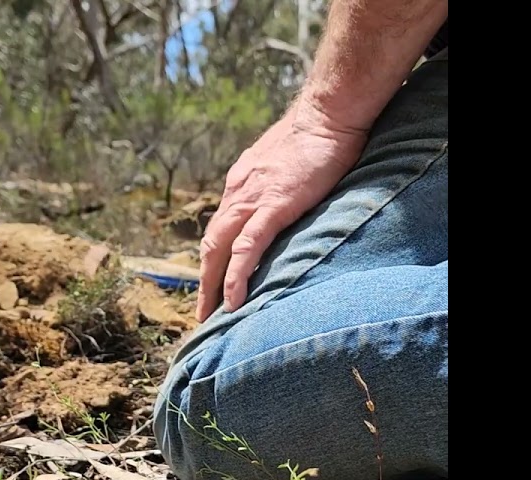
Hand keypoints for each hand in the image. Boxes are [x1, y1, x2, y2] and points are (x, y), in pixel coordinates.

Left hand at [197, 100, 367, 321]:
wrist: (327, 112)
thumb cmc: (317, 134)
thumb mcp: (287, 161)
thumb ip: (276, 181)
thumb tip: (280, 197)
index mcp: (241, 183)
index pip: (221, 227)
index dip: (213, 257)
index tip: (212, 282)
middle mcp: (238, 193)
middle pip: (211, 244)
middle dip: (204, 280)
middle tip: (202, 312)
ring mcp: (253, 200)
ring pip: (220, 249)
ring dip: (211, 285)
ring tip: (210, 317)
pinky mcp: (273, 206)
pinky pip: (246, 248)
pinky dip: (235, 276)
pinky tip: (232, 301)